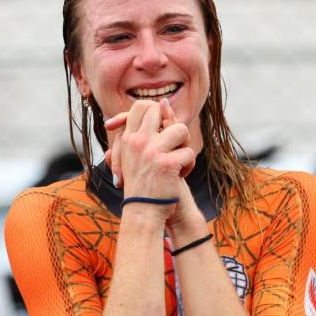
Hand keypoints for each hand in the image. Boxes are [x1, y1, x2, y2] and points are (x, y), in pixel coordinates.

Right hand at [103, 98, 196, 221]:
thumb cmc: (141, 185)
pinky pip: (188, 153)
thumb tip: (164, 102)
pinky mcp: (167, 163)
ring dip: (184, 146)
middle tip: (172, 144)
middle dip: (171, 126)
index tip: (161, 128)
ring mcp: (151, 151)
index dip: (155, 111)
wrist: (143, 213)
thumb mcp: (136, 156)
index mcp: (127, 139)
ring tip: (178, 161)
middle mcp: (137, 141)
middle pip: (160, 111)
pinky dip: (188, 166)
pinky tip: (179, 176)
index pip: (140, 106)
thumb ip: (146, 131)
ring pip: (180, 130)